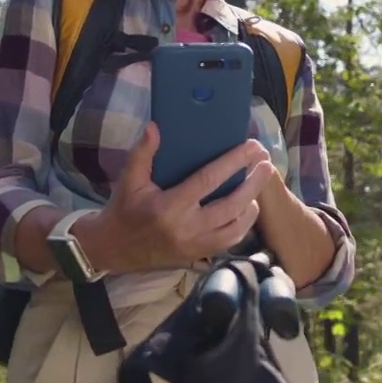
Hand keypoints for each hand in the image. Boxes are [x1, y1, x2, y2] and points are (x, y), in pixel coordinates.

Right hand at [88, 122, 275, 273]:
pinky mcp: (198, 255)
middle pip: (231, 205)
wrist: (114, 249)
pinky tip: (247, 209)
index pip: (208, 181)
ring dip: (252, 205)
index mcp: (169, 206)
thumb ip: (142, 153)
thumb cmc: (124, 210)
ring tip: (259, 184)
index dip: (233, 162)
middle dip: (253, 183)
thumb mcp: (129, 180)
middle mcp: (186, 227)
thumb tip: (155, 127)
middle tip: (267, 163)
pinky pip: (228, 242)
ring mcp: (195, 245)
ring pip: (235, 227)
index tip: (252, 147)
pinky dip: (242, 225)